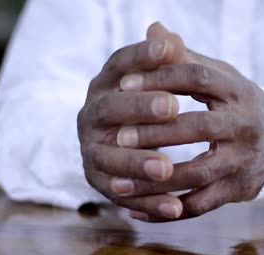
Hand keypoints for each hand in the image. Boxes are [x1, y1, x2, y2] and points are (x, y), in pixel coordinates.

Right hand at [77, 34, 188, 219]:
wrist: (120, 138)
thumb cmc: (143, 103)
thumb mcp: (152, 81)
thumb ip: (161, 62)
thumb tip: (169, 38)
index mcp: (105, 84)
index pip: (120, 64)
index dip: (142, 56)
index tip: (170, 50)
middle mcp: (91, 114)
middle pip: (110, 108)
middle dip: (140, 108)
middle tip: (172, 107)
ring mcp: (91, 148)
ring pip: (109, 157)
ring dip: (137, 162)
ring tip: (167, 168)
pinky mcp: (97, 178)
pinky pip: (119, 192)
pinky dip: (146, 200)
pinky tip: (173, 206)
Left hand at [116, 23, 263, 221]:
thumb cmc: (235, 104)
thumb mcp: (218, 77)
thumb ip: (184, 58)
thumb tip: (153, 30)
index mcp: (236, 90)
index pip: (197, 78)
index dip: (160, 79)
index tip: (124, 86)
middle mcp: (244, 125)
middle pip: (197, 128)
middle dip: (155, 133)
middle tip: (119, 137)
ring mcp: (242, 161)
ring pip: (197, 174)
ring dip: (156, 181)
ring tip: (119, 182)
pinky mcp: (237, 190)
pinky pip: (201, 206)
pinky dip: (168, 210)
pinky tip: (137, 208)